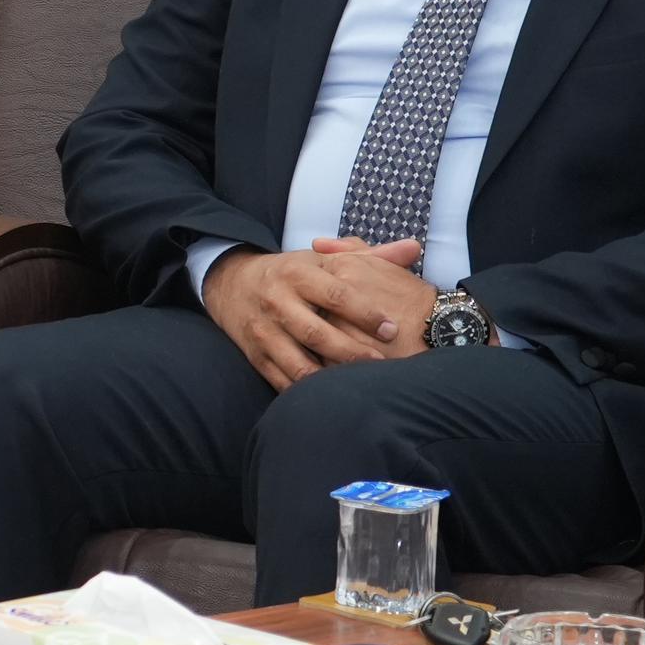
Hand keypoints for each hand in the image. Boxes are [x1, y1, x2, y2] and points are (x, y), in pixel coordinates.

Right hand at [203, 237, 433, 389]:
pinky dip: (306, 392)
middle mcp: (277, 302)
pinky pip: (281, 380)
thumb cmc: (290, 272)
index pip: (335, 295)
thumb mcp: (321, 258)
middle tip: (383, 363)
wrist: (230, 283)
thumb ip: (369, 256)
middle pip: (317, 334)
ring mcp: (264, 332)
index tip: (391, 328)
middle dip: (352, 352)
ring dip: (330, 378)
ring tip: (358, 385)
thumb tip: (413, 248)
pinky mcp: (255, 355)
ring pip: (298, 362)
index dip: (365, 314)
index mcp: (296, 275)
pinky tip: (330, 395)